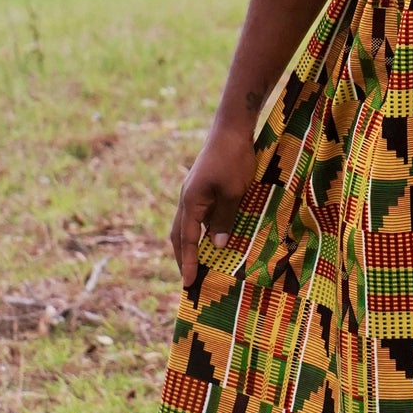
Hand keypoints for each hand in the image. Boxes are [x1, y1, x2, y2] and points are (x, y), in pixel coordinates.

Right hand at [170, 126, 257, 287]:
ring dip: (190, 244)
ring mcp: (194, 192)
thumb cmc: (233, 159)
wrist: (232, 129)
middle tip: (188, 279)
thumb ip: (223, 220)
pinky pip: (199, 214)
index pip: (186, 240)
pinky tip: (214, 236)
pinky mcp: (203, 186)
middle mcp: (187, 199)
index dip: (188, 263)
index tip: (188, 284)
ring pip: (187, 224)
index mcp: (191, 203)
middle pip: (178, 235)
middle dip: (182, 257)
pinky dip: (202, 229)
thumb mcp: (233, 193)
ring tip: (198, 262)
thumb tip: (215, 246)